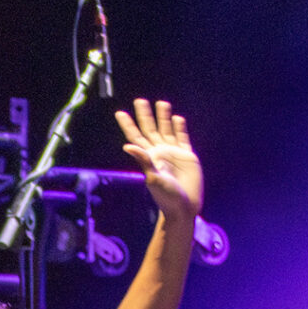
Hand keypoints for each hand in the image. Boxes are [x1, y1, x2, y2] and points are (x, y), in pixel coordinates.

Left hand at [115, 97, 201, 222]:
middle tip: (139, 101)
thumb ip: (143, 160)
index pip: (136, 137)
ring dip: (163, 117)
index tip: (120, 113)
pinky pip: (182, 138)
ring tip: (161, 103)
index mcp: (149, 157)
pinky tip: (177, 118)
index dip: (128, 125)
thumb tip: (127, 146)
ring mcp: (174, 153)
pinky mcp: (187, 157)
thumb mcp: (153, 178)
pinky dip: (180, 128)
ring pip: (167, 130)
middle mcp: (160, 152)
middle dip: (145, 116)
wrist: (184, 207)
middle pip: (150, 129)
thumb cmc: (166, 197)